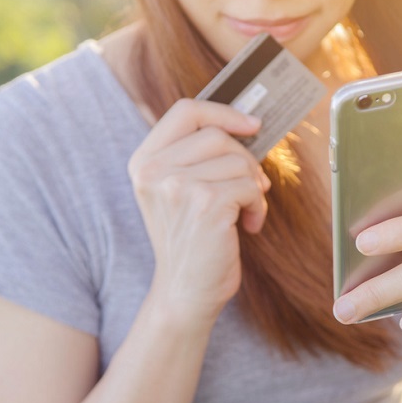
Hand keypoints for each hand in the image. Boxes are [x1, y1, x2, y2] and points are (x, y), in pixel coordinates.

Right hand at [128, 99, 269, 322]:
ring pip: (239, 162)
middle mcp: (154, 171)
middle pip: (218, 135)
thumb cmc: (191, 240)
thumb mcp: (178, 192)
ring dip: (253, 188)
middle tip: (251, 186)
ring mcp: (178, 186)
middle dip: (245, 160)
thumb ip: (196, 157)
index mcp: (144, 161)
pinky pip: (250, 186)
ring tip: (245, 211)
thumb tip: (247, 124)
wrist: (186, 291)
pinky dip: (258, 206)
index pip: (186, 111)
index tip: (251, 125)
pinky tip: (248, 226)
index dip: (223, 112)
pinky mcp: (206, 204)